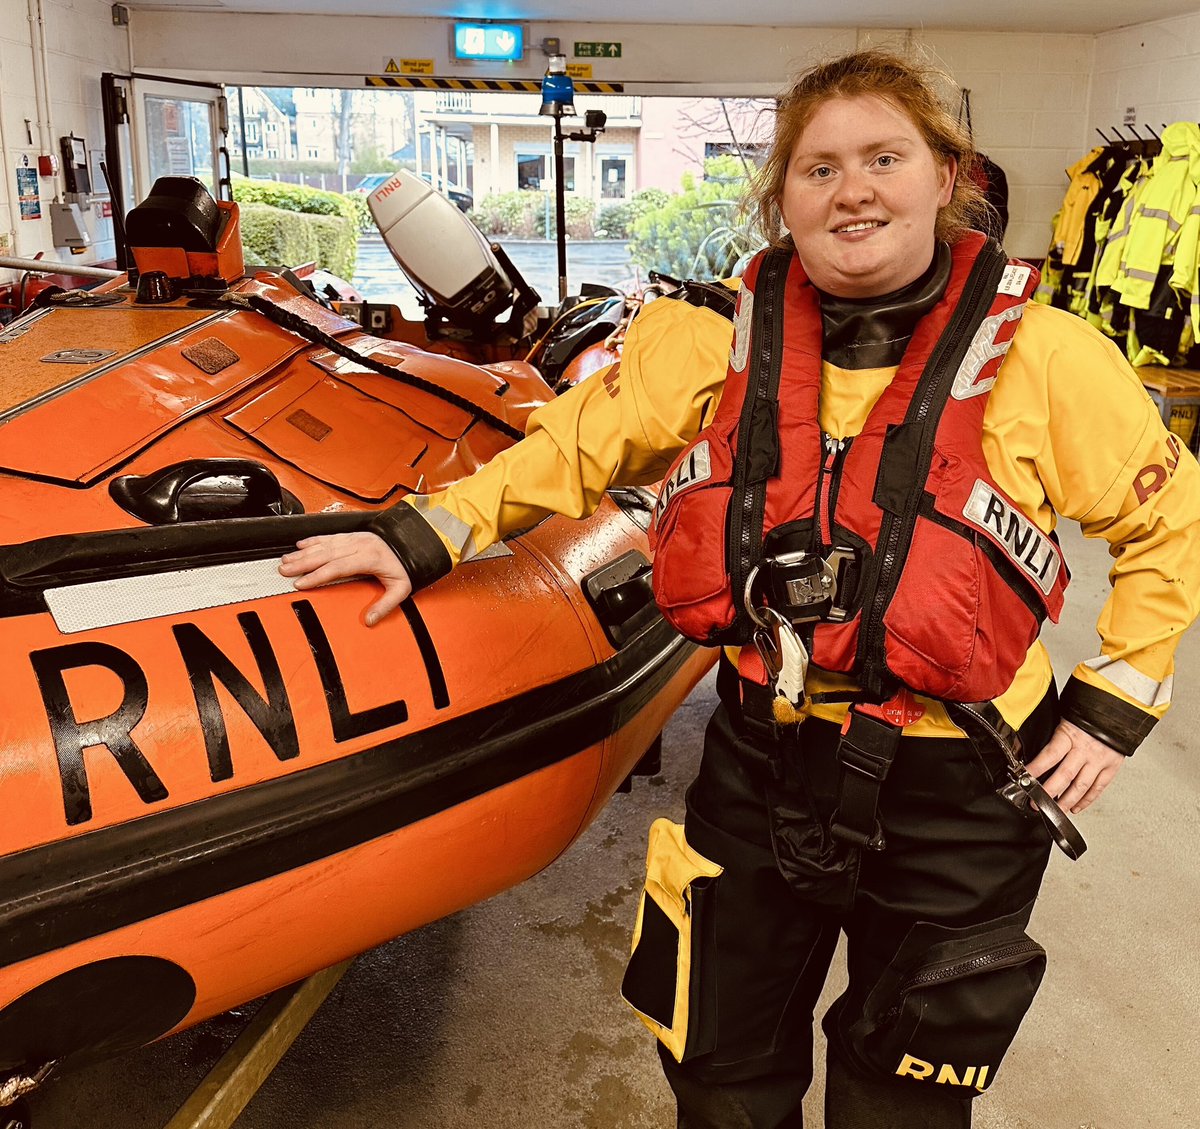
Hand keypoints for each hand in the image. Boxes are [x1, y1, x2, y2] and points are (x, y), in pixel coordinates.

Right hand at [279, 532, 411, 625]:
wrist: (413, 542)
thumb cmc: (405, 565)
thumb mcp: (402, 588)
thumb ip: (386, 605)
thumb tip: (370, 620)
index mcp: (369, 557)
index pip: (337, 567)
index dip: (317, 575)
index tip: (301, 583)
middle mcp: (359, 545)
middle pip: (325, 554)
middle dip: (302, 562)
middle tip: (284, 571)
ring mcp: (354, 538)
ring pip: (324, 544)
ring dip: (303, 552)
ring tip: (286, 560)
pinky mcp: (352, 535)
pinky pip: (329, 536)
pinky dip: (313, 540)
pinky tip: (301, 544)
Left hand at [1023, 720, 1124, 813]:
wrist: (1118, 710)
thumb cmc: (1088, 714)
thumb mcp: (1065, 718)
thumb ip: (1054, 736)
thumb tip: (1036, 752)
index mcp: (1070, 735)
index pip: (1050, 755)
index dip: (1036, 769)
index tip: (1024, 779)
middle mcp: (1085, 750)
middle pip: (1065, 776)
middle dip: (1049, 792)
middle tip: (1036, 803)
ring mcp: (1100, 760)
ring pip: (1081, 786)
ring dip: (1067, 801)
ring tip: (1054, 810)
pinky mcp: (1112, 767)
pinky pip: (1098, 788)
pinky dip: (1086, 800)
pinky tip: (1076, 807)